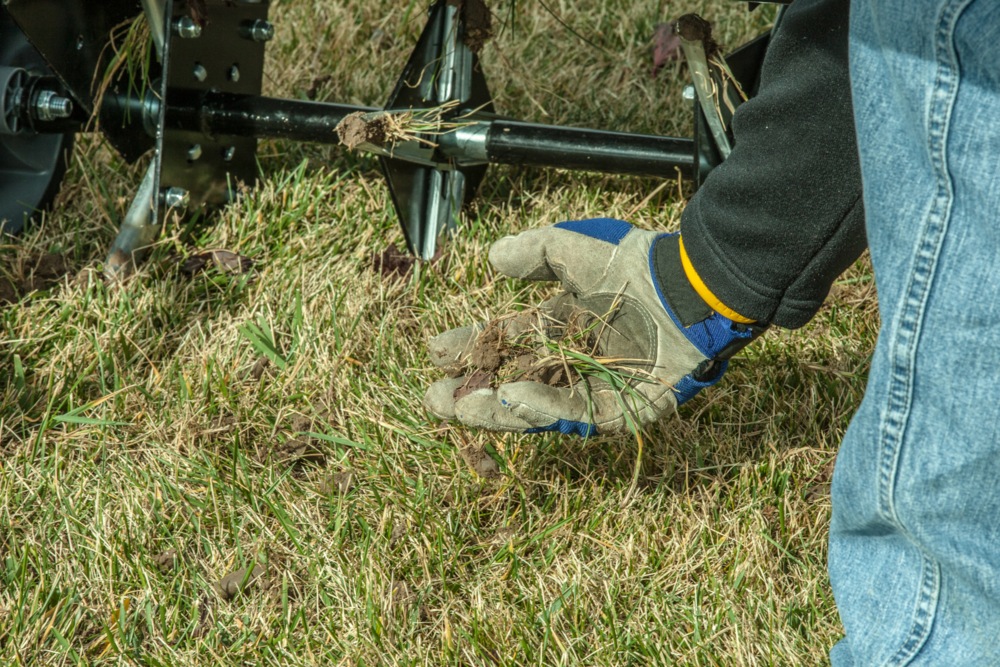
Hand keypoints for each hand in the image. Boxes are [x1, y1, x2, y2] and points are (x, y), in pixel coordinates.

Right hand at [423, 219, 760, 434]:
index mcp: (565, 323)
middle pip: (514, 380)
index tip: (436, 350)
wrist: (685, 291)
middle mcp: (575, 359)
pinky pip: (574, 411)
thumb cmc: (635, 266)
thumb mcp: (574, 249)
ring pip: (536, 405)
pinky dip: (542, 406)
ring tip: (459, 407)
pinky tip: (511, 398)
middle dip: (473, 390)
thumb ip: (535, 253)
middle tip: (434, 398)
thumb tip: (493, 259)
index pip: (509, 340)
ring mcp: (596, 387)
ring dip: (496, 408)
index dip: (472, 344)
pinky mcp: (619, 410)